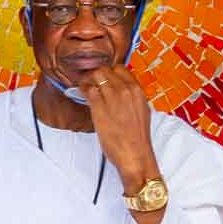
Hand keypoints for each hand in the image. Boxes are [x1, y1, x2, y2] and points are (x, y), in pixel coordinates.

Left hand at [76, 63, 158, 189]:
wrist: (135, 154)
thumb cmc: (137, 138)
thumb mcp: (140, 112)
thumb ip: (131, 99)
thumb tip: (120, 94)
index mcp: (138, 91)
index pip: (120, 69)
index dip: (109, 72)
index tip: (104, 78)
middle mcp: (126, 90)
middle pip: (106, 70)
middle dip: (96, 74)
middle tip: (91, 81)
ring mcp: (113, 97)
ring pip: (96, 76)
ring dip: (88, 80)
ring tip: (85, 87)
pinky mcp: (100, 106)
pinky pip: (88, 90)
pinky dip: (83, 89)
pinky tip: (82, 94)